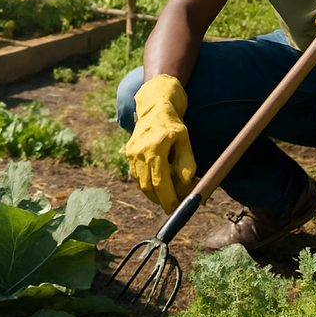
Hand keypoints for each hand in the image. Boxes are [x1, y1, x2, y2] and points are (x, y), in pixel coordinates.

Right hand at [125, 75, 196, 213]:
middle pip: (148, 188)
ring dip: (154, 194)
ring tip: (169, 194)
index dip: (169, 199)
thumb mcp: (185, 140)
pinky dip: (147, 185)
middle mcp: (139, 152)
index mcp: (155, 148)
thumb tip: (186, 184)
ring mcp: (131, 153)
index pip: (160, 182)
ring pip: (141, 184)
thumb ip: (186, 162)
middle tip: (175, 205)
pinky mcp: (128, 154)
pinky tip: (159, 183)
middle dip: (162, 200)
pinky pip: (137, 176)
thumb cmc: (173, 124)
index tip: (178, 209)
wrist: (153, 107)